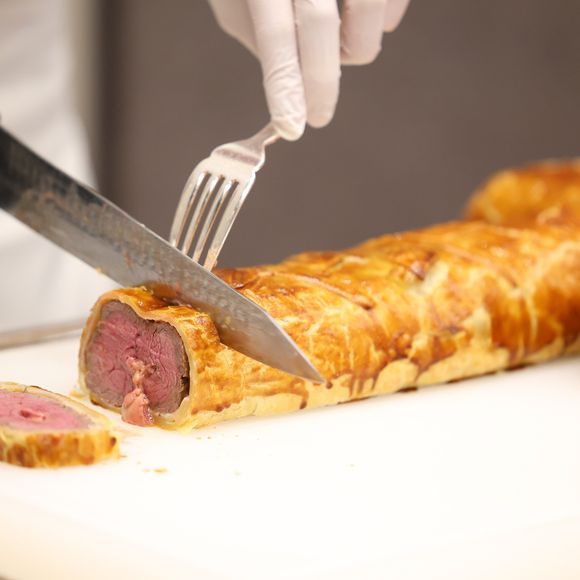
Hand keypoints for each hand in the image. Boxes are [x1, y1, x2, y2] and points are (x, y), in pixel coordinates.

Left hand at [208, 0, 410, 139]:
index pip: (275, 32)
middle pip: (319, 26)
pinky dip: (379, 23)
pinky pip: (393, 8)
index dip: (285, 84)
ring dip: (352, 48)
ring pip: (366, 25)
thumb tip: (285, 81)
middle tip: (319, 117)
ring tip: (337, 36)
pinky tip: (358, 9)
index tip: (291, 127)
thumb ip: (254, 28)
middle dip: (319, 83)